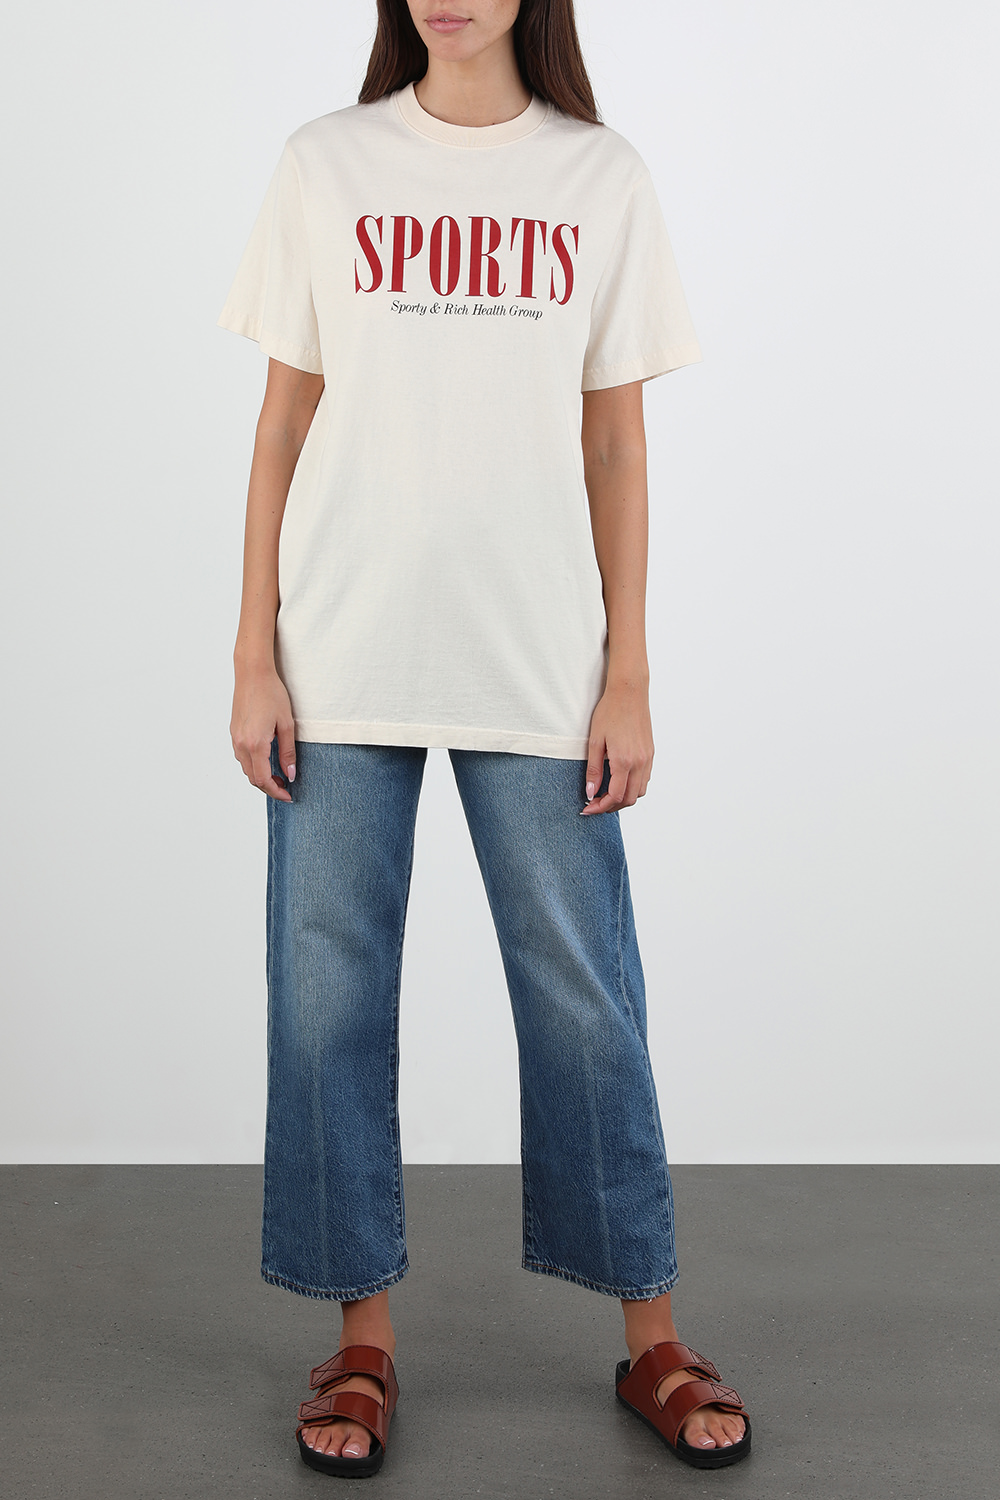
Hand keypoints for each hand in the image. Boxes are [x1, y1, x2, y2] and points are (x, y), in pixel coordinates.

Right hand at [230, 661, 296, 801]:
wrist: (253, 674)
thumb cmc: (271, 694)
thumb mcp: (286, 724)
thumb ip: (288, 752)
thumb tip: (291, 773)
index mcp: (256, 744)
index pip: (263, 779)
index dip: (276, 791)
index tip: (288, 795)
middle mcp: (241, 744)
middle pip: (252, 778)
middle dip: (269, 787)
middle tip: (286, 787)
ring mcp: (235, 738)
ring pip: (246, 769)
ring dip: (260, 777)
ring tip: (278, 775)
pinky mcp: (234, 732)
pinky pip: (242, 757)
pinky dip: (254, 765)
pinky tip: (267, 761)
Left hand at [579, 677, 653, 814]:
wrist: (629, 693)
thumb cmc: (610, 712)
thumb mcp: (595, 742)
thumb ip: (593, 770)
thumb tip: (590, 792)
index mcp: (624, 761)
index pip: (615, 796)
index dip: (600, 807)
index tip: (588, 808)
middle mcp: (640, 763)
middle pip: (629, 799)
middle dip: (612, 806)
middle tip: (595, 803)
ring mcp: (648, 758)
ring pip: (640, 791)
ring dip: (624, 798)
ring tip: (607, 794)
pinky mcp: (651, 753)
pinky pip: (645, 779)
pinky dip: (633, 787)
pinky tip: (620, 781)